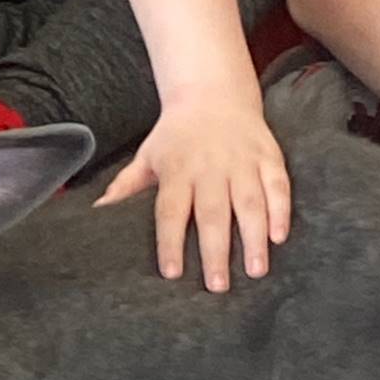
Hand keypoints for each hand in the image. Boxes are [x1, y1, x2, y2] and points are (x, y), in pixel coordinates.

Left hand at [96, 94, 290, 291]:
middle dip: (215, 251)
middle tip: (218, 286)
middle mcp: (210, 167)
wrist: (212, 93)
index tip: (172, 273)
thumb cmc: (176, 135)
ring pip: (249, 202)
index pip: (170, 211)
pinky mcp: (268, 156)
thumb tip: (98, 210)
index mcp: (177, 170)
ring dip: (253, 237)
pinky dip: (281, 210)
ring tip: (255, 270)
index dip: (170, 242)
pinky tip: (279, 236)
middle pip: (212, 213)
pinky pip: (277, 185)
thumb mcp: (147, 155)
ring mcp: (242, 161)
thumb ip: (127, 185)